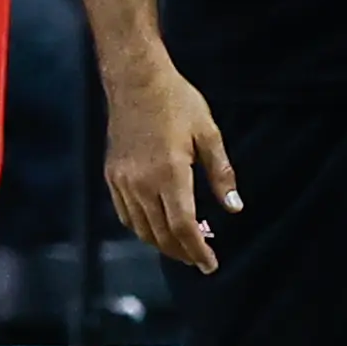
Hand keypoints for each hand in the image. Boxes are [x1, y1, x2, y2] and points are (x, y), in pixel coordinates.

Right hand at [104, 62, 237, 273]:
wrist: (136, 80)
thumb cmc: (178, 102)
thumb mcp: (208, 134)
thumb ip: (221, 174)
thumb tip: (234, 208)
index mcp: (170, 174)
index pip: (184, 227)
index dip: (198, 251)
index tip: (211, 265)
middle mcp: (142, 183)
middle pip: (162, 234)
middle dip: (183, 252)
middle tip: (201, 258)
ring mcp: (123, 181)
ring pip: (142, 229)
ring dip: (164, 243)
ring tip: (185, 244)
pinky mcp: (112, 175)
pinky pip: (126, 214)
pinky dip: (143, 228)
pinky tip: (159, 227)